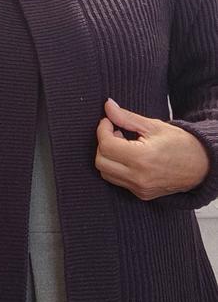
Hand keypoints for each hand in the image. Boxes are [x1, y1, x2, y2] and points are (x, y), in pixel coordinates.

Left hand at [95, 98, 210, 200]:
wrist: (201, 166)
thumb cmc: (181, 144)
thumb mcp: (153, 126)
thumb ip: (126, 117)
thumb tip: (108, 106)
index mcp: (142, 158)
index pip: (106, 145)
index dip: (102, 129)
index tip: (108, 121)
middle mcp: (138, 177)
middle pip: (100, 161)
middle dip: (103, 143)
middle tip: (115, 131)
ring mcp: (140, 189)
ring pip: (106, 173)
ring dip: (107, 156)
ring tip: (122, 143)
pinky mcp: (141, 194)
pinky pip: (118, 181)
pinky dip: (116, 167)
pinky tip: (128, 156)